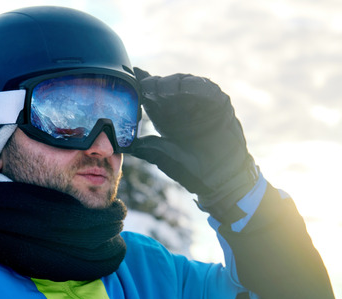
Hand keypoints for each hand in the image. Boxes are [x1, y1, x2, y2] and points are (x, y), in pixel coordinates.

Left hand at [130, 68, 256, 221]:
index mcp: (165, 116)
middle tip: (143, 82)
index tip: (129, 76)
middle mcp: (181, 106)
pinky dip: (198, 86)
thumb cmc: (191, 170)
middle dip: (152, 83)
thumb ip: (145, 148)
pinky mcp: (219, 104)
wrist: (219, 179)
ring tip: (161, 85)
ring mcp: (200, 103)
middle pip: (165, 85)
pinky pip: (208, 89)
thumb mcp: (163, 156)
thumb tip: (122, 145)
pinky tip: (187, 87)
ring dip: (171, 83)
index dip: (140, 85)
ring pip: (184, 83)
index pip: (149, 94)